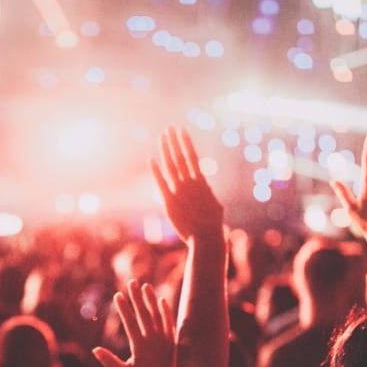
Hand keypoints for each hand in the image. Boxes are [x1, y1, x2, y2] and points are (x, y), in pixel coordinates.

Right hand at [93, 280, 179, 366]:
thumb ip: (110, 361)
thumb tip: (95, 350)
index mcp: (140, 346)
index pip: (130, 322)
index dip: (123, 308)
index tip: (118, 295)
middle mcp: (153, 340)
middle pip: (143, 314)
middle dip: (136, 297)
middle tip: (131, 282)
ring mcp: (164, 339)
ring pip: (157, 315)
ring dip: (151, 300)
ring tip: (146, 286)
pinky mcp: (172, 342)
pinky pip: (169, 322)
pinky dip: (165, 311)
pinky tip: (162, 301)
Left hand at [151, 127, 223, 242]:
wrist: (206, 238)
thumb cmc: (212, 225)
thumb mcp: (214, 205)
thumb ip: (208, 194)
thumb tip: (206, 188)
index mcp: (202, 183)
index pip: (192, 157)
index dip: (186, 143)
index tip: (182, 131)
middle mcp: (190, 184)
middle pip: (180, 158)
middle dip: (174, 142)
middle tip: (169, 128)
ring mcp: (179, 192)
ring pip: (171, 166)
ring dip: (166, 150)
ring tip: (162, 137)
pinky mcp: (170, 203)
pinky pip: (161, 183)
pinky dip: (156, 171)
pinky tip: (151, 159)